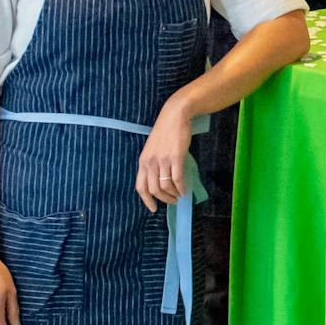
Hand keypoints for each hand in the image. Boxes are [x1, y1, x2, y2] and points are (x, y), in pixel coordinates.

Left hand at [135, 97, 191, 211]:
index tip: (153, 208)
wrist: (174, 116)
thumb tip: (159, 181)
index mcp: (143, 161)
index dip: (146, 200)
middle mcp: (150, 163)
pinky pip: (177, 179)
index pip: (140, 187)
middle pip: (154, 189)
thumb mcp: (153, 149)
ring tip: (180, 195)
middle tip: (172, 201)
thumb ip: (153, 164)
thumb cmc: (165, 131)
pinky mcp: (176, 157)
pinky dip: (181, 187)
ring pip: (166, 186)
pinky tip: (185, 189)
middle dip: (164, 199)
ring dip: (173, 194)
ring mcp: (163, 160)